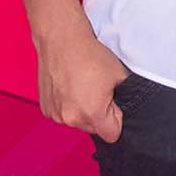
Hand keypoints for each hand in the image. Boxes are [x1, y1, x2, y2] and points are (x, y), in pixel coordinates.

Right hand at [34, 24, 128, 141]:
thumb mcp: (120, 75)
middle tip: (98, 90)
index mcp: (92, 113)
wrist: (62, 41)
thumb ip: (127, 97)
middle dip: (100, 114)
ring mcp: (55, 115)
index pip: (112, 134)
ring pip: (78, 122)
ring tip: (83, 86)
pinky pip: (63, 114)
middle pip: (94, 129)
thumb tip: (129, 106)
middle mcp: (71, 119)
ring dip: (83, 110)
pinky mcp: (46, 109)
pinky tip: (70, 87)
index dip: (117, 119)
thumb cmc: (89, 55)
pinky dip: (68, 105)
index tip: (114, 104)